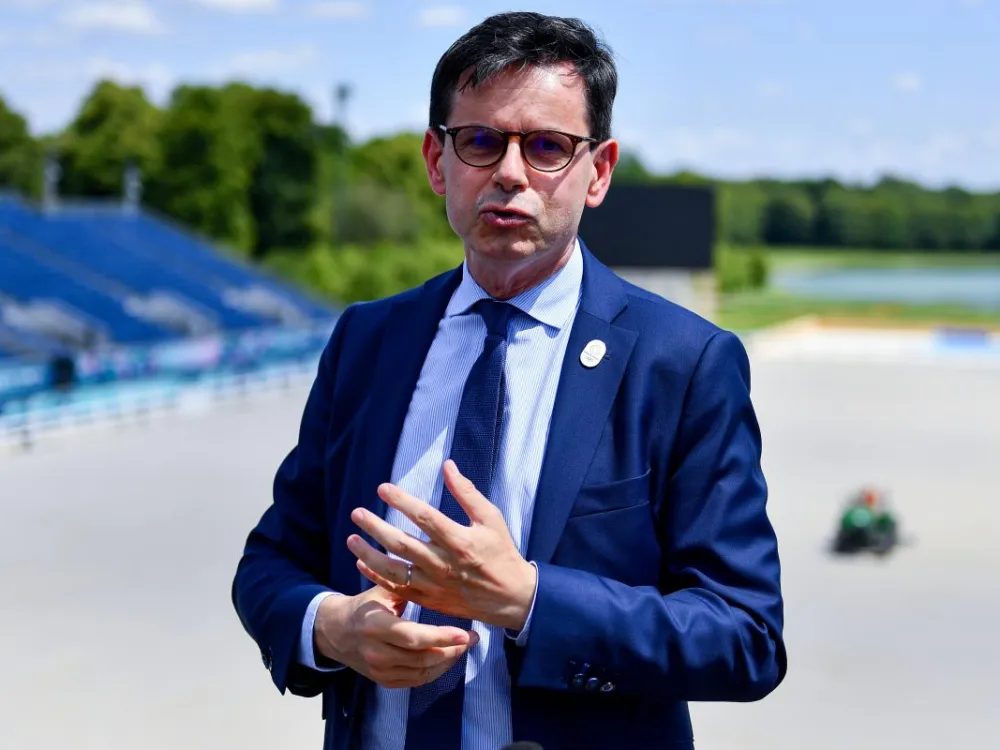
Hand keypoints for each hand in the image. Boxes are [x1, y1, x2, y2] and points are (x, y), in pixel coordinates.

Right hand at [314, 585, 478, 688]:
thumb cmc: (365, 605)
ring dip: (448, 661)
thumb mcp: (381, 590)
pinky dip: (436, 671)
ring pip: (423, 672)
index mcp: (375, 625)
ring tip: (463, 646)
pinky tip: (447, 657)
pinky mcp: (383, 681)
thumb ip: (406, 583)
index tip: (466, 633)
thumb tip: (438, 567)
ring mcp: (378, 670)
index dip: (442, 637)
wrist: (334, 631)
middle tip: (473, 638)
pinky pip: (416, 681)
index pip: (414, 637)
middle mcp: (376, 652)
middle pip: (422, 658)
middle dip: (452, 650)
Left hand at [347, 459, 537, 631]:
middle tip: (357, 513)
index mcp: (460, 541)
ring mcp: (434, 585)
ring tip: (351, 539)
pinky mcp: (430, 600)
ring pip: (393, 570)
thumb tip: (448, 466)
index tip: (382, 488)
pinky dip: (377, 577)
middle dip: (375, 527)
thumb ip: (467, 493)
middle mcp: (443, 564)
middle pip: (401, 544)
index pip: (424, 517)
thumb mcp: (491, 519)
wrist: (511, 598)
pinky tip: (362, 564)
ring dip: (368, 554)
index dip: (401, 501)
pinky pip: (397, 589)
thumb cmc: (501, 553)